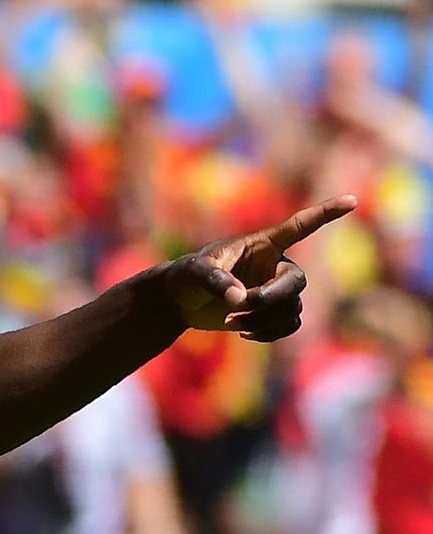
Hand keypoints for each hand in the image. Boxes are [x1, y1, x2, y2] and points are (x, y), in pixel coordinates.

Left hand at [167, 196, 355, 339]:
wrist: (181, 301)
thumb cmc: (187, 276)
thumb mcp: (195, 271)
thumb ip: (215, 280)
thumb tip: (240, 299)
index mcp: (263, 244)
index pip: (299, 226)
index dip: (325, 214)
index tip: (352, 200)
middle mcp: (276, 264)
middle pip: (296, 282)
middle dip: (271, 298)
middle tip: (240, 306)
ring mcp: (277, 289)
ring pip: (291, 308)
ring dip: (262, 319)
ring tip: (231, 320)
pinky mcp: (273, 312)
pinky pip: (288, 324)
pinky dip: (269, 332)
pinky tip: (245, 333)